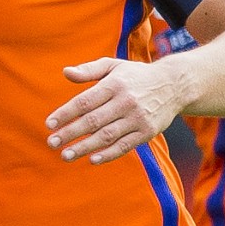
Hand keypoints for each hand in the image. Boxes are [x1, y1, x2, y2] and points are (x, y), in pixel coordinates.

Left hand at [46, 57, 183, 163]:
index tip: (49, 124)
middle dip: (70, 133)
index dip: (66, 113)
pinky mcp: (147, 132)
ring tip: (65, 155)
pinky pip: (125, 146)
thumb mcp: (113, 66)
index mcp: (114, 84)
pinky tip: (92, 159)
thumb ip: (89, 70)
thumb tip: (65, 72)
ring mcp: (138, 118)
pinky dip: (109, 154)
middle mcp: (126, 101)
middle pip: (92, 121)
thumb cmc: (135, 76)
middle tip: (51, 143)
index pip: (85, 101)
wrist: (174, 85)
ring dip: (84, 147)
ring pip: (106, 136)